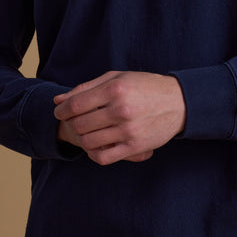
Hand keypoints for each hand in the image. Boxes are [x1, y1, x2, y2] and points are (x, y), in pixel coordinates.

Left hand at [54, 71, 186, 164]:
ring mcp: (129, 130)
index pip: (76, 105)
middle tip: (74, 121)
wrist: (178, 102)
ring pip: (89, 142)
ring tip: (86, 132)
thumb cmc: (144, 86)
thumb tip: (58, 100)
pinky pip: (103, 157)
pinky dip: (93, 153)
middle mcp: (121, 110)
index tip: (60, 111)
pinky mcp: (135, 147)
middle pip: (80, 124)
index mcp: (115, 90)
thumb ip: (86, 88)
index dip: (62, 110)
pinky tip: (96, 144)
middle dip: (71, 123)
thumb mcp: (117, 79)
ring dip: (82, 138)